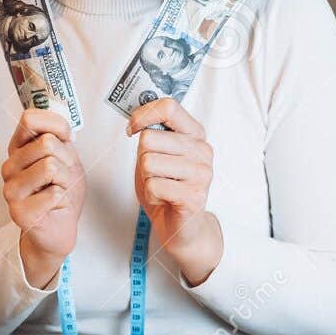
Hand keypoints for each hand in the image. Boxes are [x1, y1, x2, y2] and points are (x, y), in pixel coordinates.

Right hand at [2, 108, 85, 288]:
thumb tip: (61, 121)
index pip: (29, 119)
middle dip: (66, 160)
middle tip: (63, 177)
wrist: (60, 227)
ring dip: (66, 180)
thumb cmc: (62, 190)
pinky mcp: (18, 211)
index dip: (56, 126)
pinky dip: (63, 199)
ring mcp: (10, 189)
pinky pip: (53, 193)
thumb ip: (60, 135)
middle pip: (46, 143)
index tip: (66, 140)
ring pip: (50, 166)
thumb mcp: (67, 156)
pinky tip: (55, 206)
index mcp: (18, 149)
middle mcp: (9, 166)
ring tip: (59, 191)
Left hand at [128, 98, 222, 286]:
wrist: (180, 227)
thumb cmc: (166, 188)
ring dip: (146, 177)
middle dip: (142, 157)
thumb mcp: (156, 154)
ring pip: (149, 162)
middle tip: (154, 172)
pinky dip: (151, 193)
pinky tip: (164, 198)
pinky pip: (154, 185)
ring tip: (160, 185)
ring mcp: (202, 173)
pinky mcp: (194, 196)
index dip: (143, 114)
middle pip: (150, 138)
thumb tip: (137, 118)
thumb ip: (151, 134)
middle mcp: (203, 150)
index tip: (132, 128)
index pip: (168, 107)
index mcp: (195, 134)